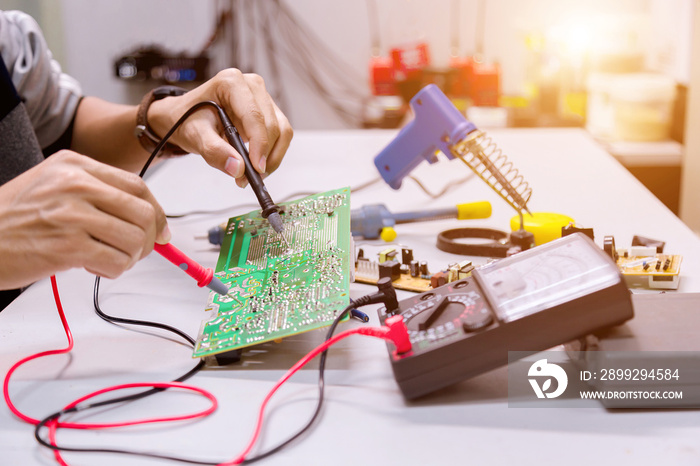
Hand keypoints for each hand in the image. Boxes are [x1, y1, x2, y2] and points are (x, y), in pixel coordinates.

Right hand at [0, 151, 168, 288]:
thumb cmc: (14, 217)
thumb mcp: (54, 185)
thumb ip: (99, 193)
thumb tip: (149, 217)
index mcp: (75, 165)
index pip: (138, 186)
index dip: (157, 212)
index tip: (161, 230)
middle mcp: (76, 184)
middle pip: (143, 213)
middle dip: (149, 239)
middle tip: (138, 251)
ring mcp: (72, 214)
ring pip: (135, 240)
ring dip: (130, 257)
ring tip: (109, 258)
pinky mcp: (68, 246)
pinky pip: (116, 262)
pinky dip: (114, 270)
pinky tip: (95, 267)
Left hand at [148, 69, 293, 186]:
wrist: (186, 118)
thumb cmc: (188, 120)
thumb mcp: (195, 136)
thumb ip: (214, 151)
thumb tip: (237, 168)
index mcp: (231, 82)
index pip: (255, 116)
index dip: (259, 144)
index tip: (257, 168)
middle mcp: (251, 85)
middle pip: (273, 125)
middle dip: (264, 156)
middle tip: (249, 178)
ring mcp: (263, 98)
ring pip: (282, 131)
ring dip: (272, 157)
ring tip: (253, 175)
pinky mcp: (269, 112)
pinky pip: (281, 135)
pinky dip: (272, 154)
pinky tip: (256, 165)